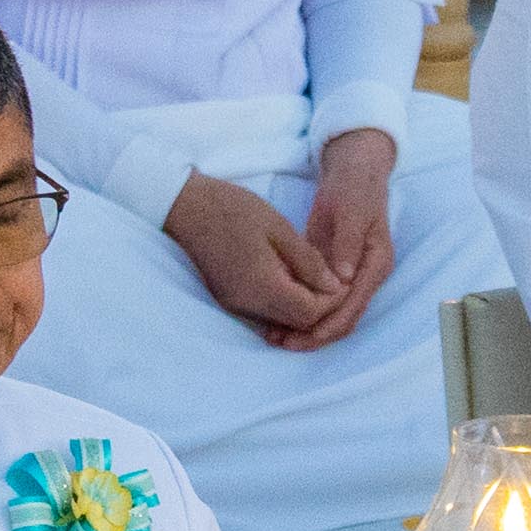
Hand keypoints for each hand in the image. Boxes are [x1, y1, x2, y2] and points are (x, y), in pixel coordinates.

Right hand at [168, 171, 349, 341]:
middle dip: (321, 308)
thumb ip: (309, 261)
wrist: (185, 206)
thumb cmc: (233, 209)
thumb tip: (335, 287)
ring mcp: (235, 304)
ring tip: (318, 279)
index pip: (310, 313)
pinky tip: (293, 280)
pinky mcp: (228, 298)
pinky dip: (284, 302)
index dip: (333, 301)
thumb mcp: (280, 229)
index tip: (345, 279)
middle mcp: (247, 304)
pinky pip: (264, 311)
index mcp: (263, 286)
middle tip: (335, 281)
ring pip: (281, 320)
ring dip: (303, 306)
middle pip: (296, 323)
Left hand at [289, 131, 399, 353]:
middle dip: (315, 335)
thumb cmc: (355, 187)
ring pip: (330, 314)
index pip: (353, 306)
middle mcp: (365, 276)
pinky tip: (276, 317)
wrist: (353, 171)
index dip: (328, 326)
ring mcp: (349, 275)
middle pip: (343, 319)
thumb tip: (344, 278)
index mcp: (375, 265)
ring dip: (305, 328)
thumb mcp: (351, 211)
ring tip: (274, 337)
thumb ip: (348, 243)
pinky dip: (300, 310)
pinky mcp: (332, 271)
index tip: (303, 337)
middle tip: (281, 343)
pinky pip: (318, 299)